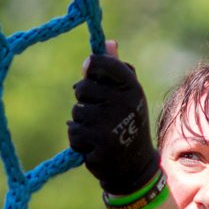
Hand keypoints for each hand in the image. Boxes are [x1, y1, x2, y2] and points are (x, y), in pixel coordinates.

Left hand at [68, 43, 159, 195]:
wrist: (135, 165)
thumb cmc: (128, 123)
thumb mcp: (129, 94)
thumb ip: (117, 69)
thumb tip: (108, 42)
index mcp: (132, 86)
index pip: (100, 62)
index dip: (90, 67)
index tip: (89, 73)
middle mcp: (123, 101)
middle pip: (81, 88)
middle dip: (85, 101)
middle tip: (101, 114)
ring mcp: (111, 121)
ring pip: (76, 112)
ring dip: (82, 123)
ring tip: (100, 132)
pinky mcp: (99, 141)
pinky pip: (74, 131)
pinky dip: (80, 140)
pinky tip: (95, 146)